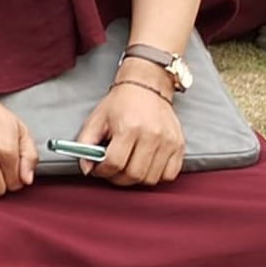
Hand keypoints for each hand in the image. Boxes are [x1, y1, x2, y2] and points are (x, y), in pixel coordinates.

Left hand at [85, 72, 185, 187]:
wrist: (147, 87)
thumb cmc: (121, 103)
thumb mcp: (96, 119)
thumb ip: (86, 143)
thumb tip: (86, 168)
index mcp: (128, 127)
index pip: (115, 163)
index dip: (102, 172)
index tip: (99, 170)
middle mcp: (151, 135)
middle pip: (134, 174)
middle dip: (117, 178)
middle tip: (112, 172)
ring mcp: (168, 141)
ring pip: (151, 178)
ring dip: (136, 179)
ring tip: (128, 168)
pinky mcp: (179, 145)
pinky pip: (169, 175)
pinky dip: (156, 176)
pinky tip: (145, 166)